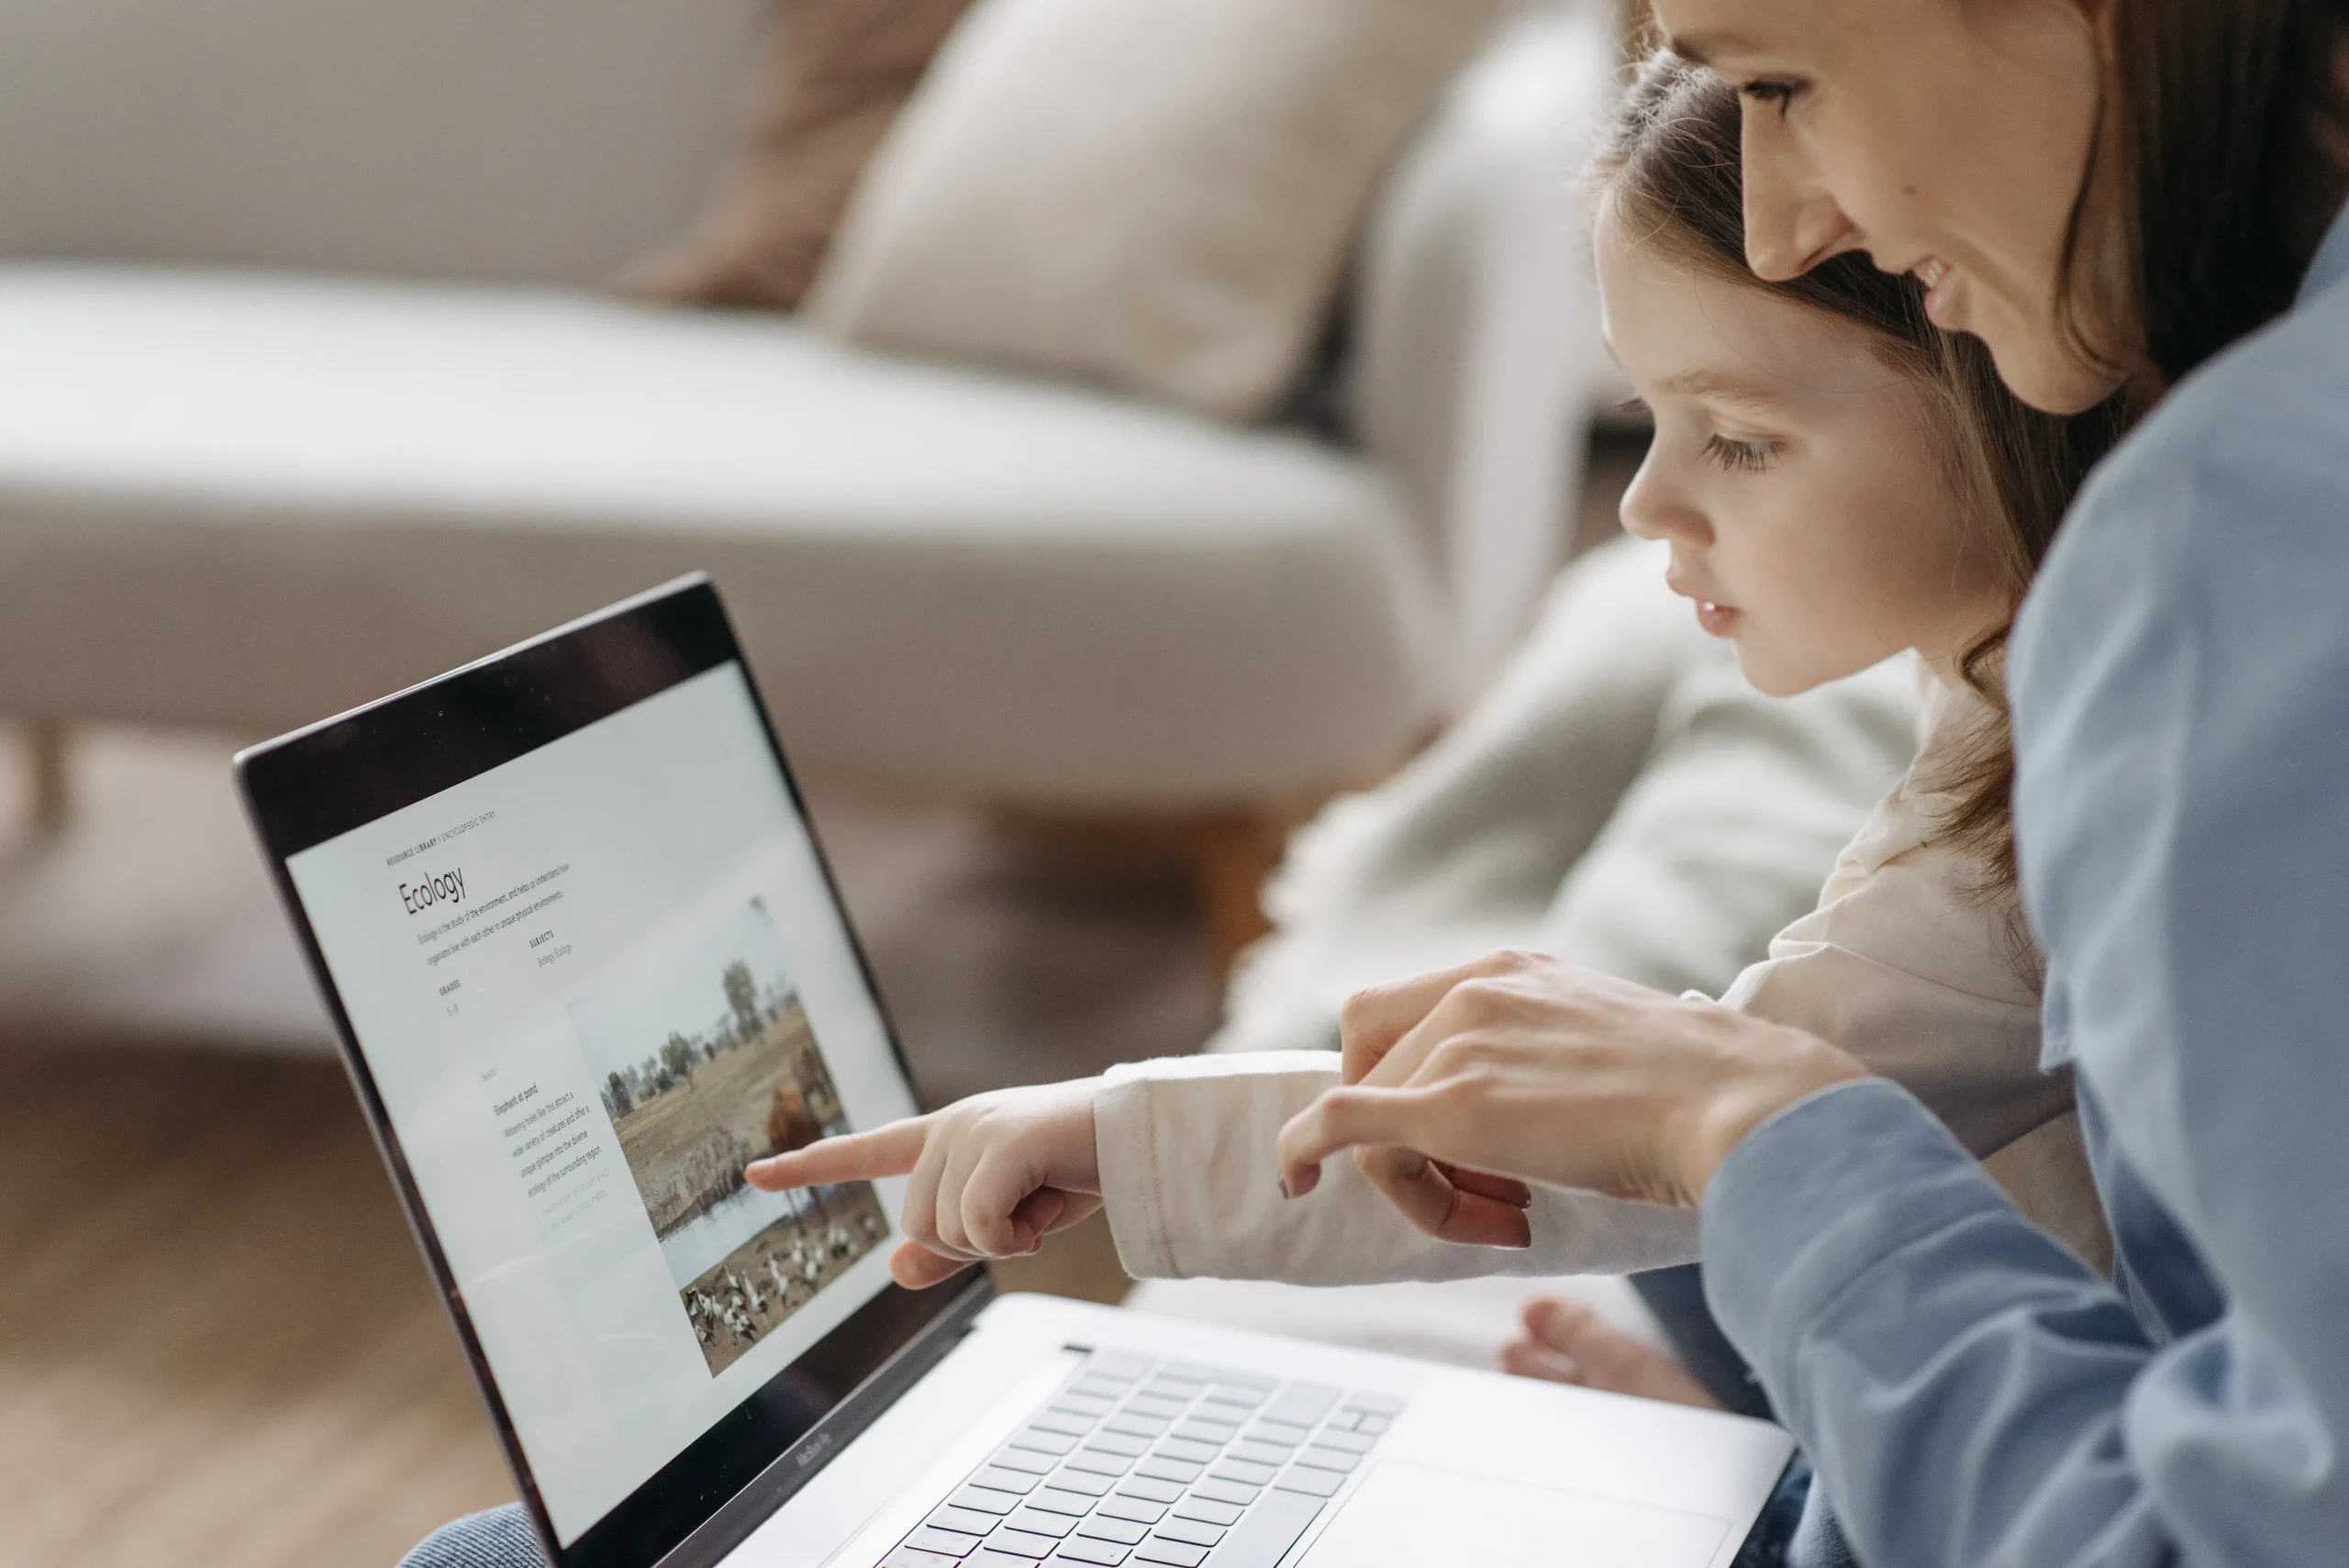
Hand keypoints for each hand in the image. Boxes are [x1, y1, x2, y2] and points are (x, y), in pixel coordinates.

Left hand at [745, 1078, 1102, 1288]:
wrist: (1140, 1139)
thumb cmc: (1081, 1171)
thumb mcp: (1011, 1216)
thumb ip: (950, 1245)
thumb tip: (894, 1268)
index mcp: (949, 1136)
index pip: (865, 1150)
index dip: (808, 1166)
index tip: (753, 1173)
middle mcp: (953, 1126)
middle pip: (916, 1223)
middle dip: (973, 1241)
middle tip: (1027, 1216)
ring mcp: (973, 1129)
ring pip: (944, 1228)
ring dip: (1000, 1238)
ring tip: (1043, 1204)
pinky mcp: (1000, 1142)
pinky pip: (977, 1225)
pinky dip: (1013, 1237)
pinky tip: (1047, 1211)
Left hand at [1281, 951, 1866, 1230]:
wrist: (1740, 1105)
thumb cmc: (1704, 1097)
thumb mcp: (1612, 1051)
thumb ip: (1558, 1062)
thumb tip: (1559, 1114)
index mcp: (1512, 968)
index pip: (1405, 1015)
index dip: (1410, 1083)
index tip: (1476, 1149)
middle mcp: (1475, 988)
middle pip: (1375, 1061)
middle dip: (1406, 1134)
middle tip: (1487, 1195)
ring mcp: (1460, 1042)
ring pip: (1374, 1115)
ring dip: (1418, 1182)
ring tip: (1501, 1220)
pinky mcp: (1451, 1107)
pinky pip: (1336, 1124)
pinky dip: (1301, 1153)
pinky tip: (1293, 1186)